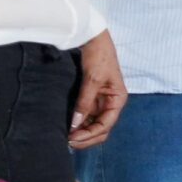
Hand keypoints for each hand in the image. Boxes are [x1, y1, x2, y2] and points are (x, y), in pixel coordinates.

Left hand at [69, 30, 127, 149]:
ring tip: (64, 137)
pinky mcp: (90, 97)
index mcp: (117, 100)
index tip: (72, 138)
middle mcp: (110, 104)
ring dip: (81, 132)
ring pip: (92, 124)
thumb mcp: (93, 80)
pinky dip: (77, 123)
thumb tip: (75, 124)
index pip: (105, 125)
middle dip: (86, 137)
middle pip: (100, 129)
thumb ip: (85, 102)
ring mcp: (100, 101)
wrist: (93, 39)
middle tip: (67, 142)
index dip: (90, 134)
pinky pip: (85, 116)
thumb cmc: (99, 56)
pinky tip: (66, 127)